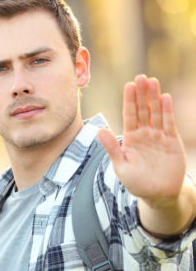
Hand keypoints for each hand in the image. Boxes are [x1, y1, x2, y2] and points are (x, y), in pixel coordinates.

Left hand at [98, 75, 187, 205]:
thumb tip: (99, 130)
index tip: (129, 85)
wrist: (158, 194)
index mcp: (130, 138)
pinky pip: (169, 123)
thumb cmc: (137, 182)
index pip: (129, 115)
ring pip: (156, 113)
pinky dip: (167, 111)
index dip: (129, 100)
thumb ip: (111, 148)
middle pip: (143, 110)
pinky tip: (165, 98)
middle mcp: (144, 134)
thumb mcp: (121, 165)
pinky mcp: (172, 141)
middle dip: (141, 94)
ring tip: (152, 81)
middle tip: (141, 77)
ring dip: (154, 97)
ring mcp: (159, 136)